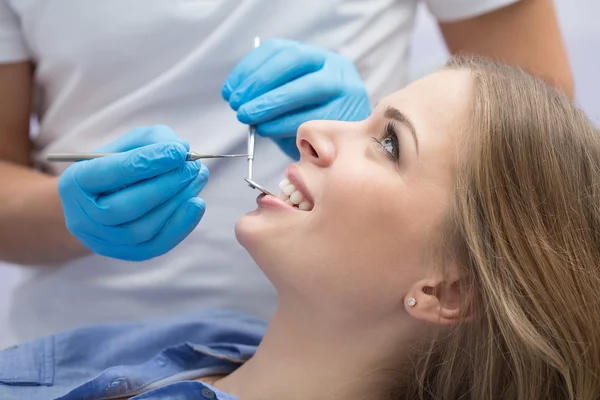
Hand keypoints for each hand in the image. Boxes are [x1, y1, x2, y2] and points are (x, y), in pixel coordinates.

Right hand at [57, 125, 208, 260]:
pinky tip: (197, 202)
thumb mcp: (128, 145)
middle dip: (165, 184)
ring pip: (143, 228)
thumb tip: (180, 148)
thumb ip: (151, 141)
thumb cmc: (118, 166)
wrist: (101, 201)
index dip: (147, 161)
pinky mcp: (129, 254)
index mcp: (75, 183)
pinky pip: (158, 244)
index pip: (111, 172)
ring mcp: (105, 240)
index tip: (178, 150)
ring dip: (178, 201)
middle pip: (126, 207)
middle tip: (192, 166)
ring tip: (198, 177)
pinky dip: (182, 224)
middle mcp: (83, 217)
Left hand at [222, 39, 371, 158]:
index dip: (249, 68)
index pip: (279, 50)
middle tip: (237, 105)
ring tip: (247, 117)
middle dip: (259, 82)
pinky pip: (313, 115)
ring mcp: (345, 88)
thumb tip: (238, 98)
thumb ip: (267, 94)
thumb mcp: (288, 103)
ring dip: (269, 103)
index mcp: (314, 57)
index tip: (230, 91)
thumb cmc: (310, 125)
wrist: (347, 149)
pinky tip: (266, 130)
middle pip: (293, 61)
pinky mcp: (349, 113)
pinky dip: (283, 123)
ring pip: (304, 87)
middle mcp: (333, 66)